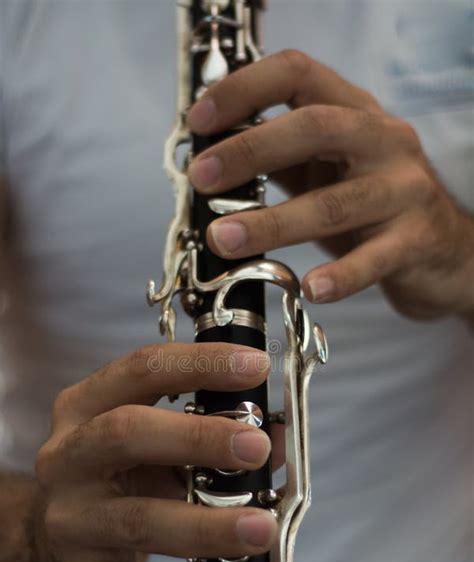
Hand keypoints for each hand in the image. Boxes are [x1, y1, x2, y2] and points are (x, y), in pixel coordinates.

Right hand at [20, 343, 274, 561]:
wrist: (47, 544)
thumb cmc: (116, 479)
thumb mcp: (154, 446)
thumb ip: (210, 435)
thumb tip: (277, 435)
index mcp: (88, 408)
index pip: (144, 370)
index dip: (201, 364)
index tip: (256, 366)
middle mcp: (70, 456)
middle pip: (128, 433)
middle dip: (200, 438)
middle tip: (257, 448)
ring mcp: (70, 517)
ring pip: (137, 518)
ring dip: (205, 526)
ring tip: (259, 530)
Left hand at [187, 50, 473, 321]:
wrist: (445, 250)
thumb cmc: (372, 208)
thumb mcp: (327, 171)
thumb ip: (280, 160)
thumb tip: (211, 159)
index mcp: (354, 112)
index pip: (297, 73)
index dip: (244, 89)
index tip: (199, 120)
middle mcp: (383, 140)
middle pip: (314, 128)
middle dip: (249, 151)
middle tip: (202, 179)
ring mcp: (404, 189)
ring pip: (334, 202)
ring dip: (273, 223)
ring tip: (225, 240)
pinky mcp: (417, 239)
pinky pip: (374, 260)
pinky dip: (341, 276)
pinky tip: (311, 288)